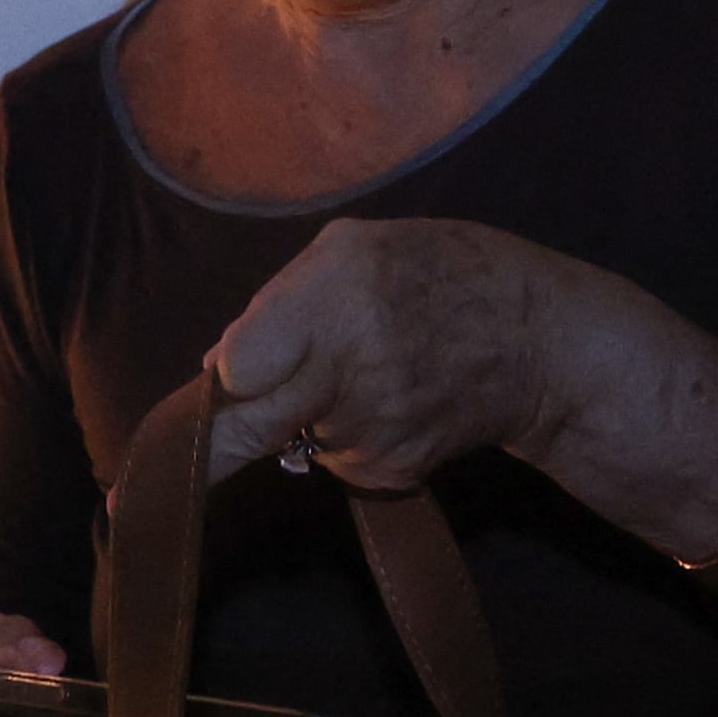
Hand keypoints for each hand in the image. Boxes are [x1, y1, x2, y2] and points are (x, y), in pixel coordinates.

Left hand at [200, 218, 549, 489]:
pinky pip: (338, 459)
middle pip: (243, 429)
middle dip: (223, 433)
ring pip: (294, 439)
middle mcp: (351, 366)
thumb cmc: (450, 274)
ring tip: (371, 374)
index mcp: (339, 293)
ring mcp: (372, 427)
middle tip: (173, 461)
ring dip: (311, 417)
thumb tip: (219, 366)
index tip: (237, 375)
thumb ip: (285, 296)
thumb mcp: (366, 247)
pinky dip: (352, 438)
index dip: (231, 375)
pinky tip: (398, 403)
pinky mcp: (392, 469)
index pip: (238, 368)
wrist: (544, 344)